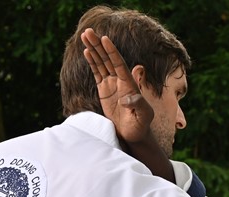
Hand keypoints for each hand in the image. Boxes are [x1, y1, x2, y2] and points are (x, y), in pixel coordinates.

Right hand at [81, 28, 152, 143]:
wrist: (133, 134)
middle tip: (88, 31)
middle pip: (108, 58)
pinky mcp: (104, 90)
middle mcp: (120, 80)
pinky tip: (87, 51)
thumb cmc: (141, 125)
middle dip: (99, 44)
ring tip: (84, 35)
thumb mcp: (144, 116)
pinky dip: (92, 62)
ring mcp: (112, 84)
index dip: (112, 51)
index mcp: (129, 83)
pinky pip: (97, 73)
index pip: (119, 63)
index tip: (104, 39)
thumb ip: (137, 105)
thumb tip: (126, 98)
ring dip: (93, 49)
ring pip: (101, 62)